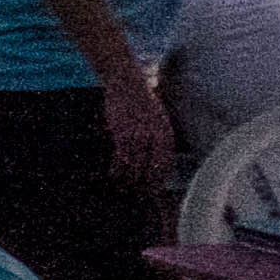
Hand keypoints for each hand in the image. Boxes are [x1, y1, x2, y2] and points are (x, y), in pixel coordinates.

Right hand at [101, 66, 176, 189]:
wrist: (126, 82)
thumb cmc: (140, 100)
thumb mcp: (158, 118)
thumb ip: (158, 137)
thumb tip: (154, 158)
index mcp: (166, 134)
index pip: (165, 165)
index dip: (158, 181)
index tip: (152, 192)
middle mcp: (156, 137)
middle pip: (151, 170)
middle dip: (143, 187)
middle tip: (136, 197)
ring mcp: (139, 136)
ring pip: (135, 167)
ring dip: (128, 182)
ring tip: (122, 190)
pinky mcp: (122, 133)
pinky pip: (121, 158)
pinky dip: (116, 169)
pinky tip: (112, 175)